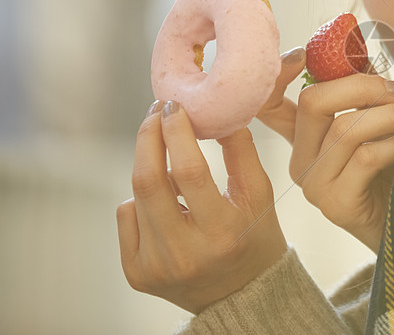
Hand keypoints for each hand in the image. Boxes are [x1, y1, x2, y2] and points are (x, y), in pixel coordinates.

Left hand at [117, 101, 286, 313]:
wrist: (241, 293)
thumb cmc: (254, 236)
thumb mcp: (260, 195)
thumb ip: (241, 151)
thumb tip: (218, 111)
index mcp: (223, 233)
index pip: (190, 172)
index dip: (177, 133)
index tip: (174, 106)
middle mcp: (185, 253)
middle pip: (149, 182)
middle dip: (148, 138)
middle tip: (156, 112)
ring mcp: (155, 267)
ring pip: (136, 196)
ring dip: (149, 165)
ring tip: (167, 154)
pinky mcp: (136, 273)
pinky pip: (127, 217)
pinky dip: (142, 199)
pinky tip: (165, 201)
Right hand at [257, 47, 393, 250]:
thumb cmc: (393, 169)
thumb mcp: (376, 123)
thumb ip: (363, 91)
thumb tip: (358, 50)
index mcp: (303, 136)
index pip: (268, 101)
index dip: (277, 72)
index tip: (303, 53)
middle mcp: (300, 159)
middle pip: (313, 102)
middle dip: (362, 86)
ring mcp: (315, 184)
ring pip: (345, 129)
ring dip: (390, 115)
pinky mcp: (336, 204)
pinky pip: (364, 157)